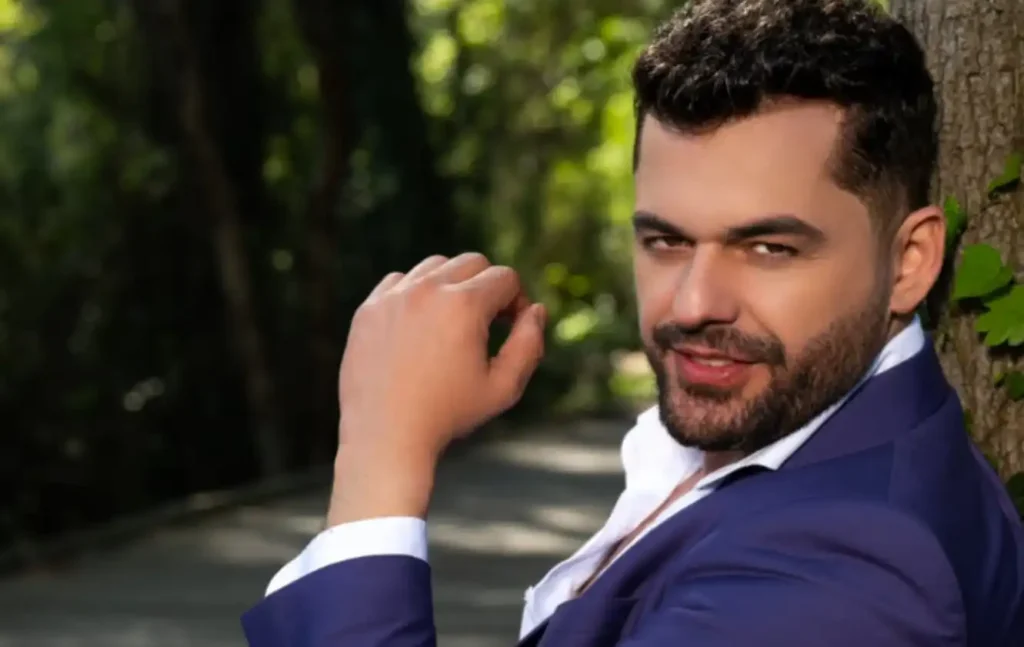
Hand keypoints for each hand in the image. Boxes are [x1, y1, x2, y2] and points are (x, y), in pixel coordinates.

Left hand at [328, 253, 546, 523]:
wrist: (385, 436)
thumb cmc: (448, 415)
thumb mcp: (503, 387)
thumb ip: (529, 344)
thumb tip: (536, 310)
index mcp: (464, 306)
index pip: (505, 278)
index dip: (517, 302)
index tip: (510, 329)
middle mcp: (428, 290)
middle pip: (472, 263)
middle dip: (488, 288)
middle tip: (486, 325)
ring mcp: (394, 296)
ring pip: (435, 266)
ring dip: (452, 286)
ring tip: (453, 325)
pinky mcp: (369, 308)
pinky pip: (400, 281)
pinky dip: (415, 293)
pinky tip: (421, 326)